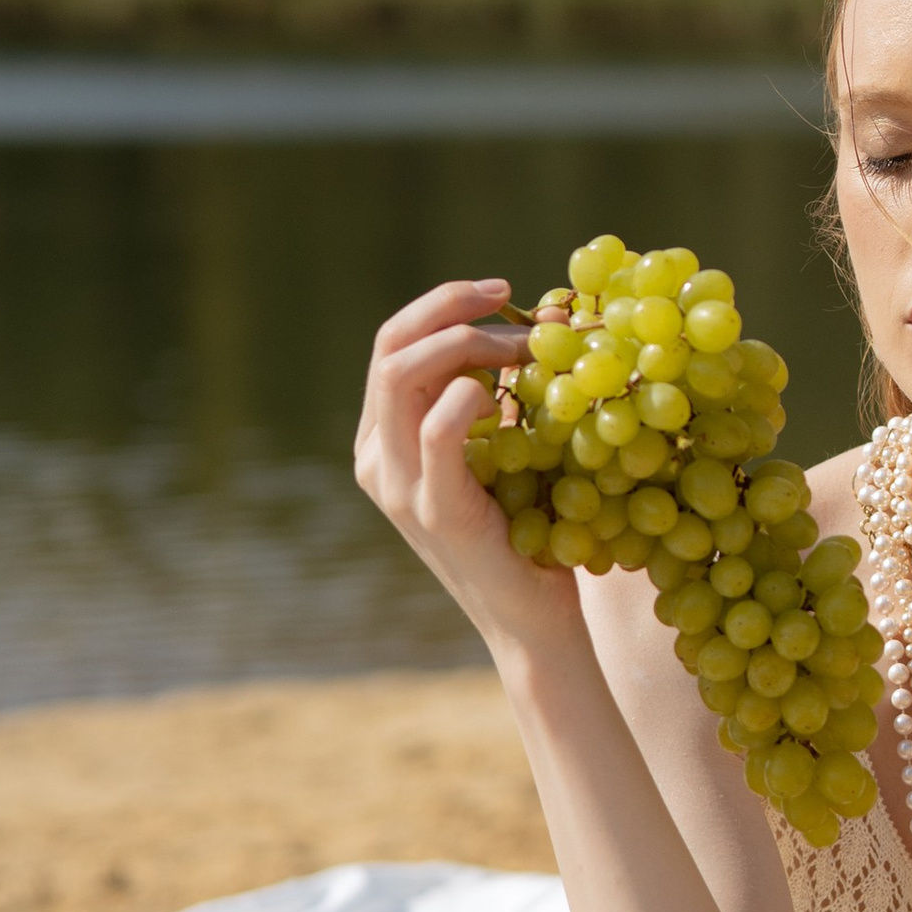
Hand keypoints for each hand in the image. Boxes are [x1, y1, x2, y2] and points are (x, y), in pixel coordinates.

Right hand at [352, 274, 577, 649]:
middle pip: (390, 347)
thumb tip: (535, 323)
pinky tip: (507, 397)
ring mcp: (398, 487)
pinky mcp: (434, 512)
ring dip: (469, 342)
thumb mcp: (498, 451)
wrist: (533, 620)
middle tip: (512, 298)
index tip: (503, 292)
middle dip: (451, 308)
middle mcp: (376, 460)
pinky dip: (468, 396)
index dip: (443, 304)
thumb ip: (490, 398)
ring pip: (401, 376)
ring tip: (527, 347)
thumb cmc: (527, 529)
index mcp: (382, 441)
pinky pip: (436, 432)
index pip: (391, 344)